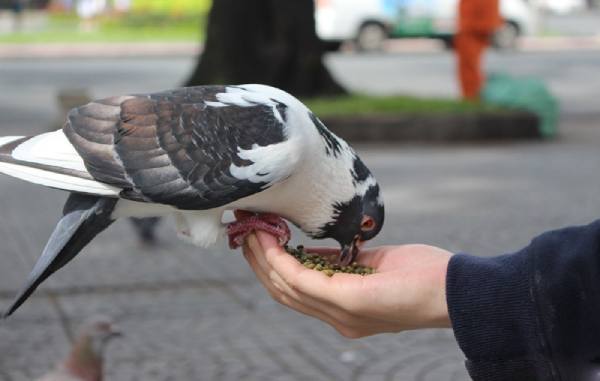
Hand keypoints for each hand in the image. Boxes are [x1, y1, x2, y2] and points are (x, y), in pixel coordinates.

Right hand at [242, 231, 452, 337]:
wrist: (455, 290)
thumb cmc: (422, 275)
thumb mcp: (373, 265)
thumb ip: (342, 263)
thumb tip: (317, 250)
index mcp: (342, 310)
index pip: (294, 293)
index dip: (270, 268)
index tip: (258, 240)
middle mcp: (337, 318)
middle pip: (282, 291)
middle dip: (259, 262)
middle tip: (246, 232)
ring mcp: (342, 312)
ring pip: (285, 286)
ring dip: (264, 258)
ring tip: (252, 231)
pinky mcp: (350, 300)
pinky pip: (303, 279)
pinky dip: (282, 259)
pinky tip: (272, 239)